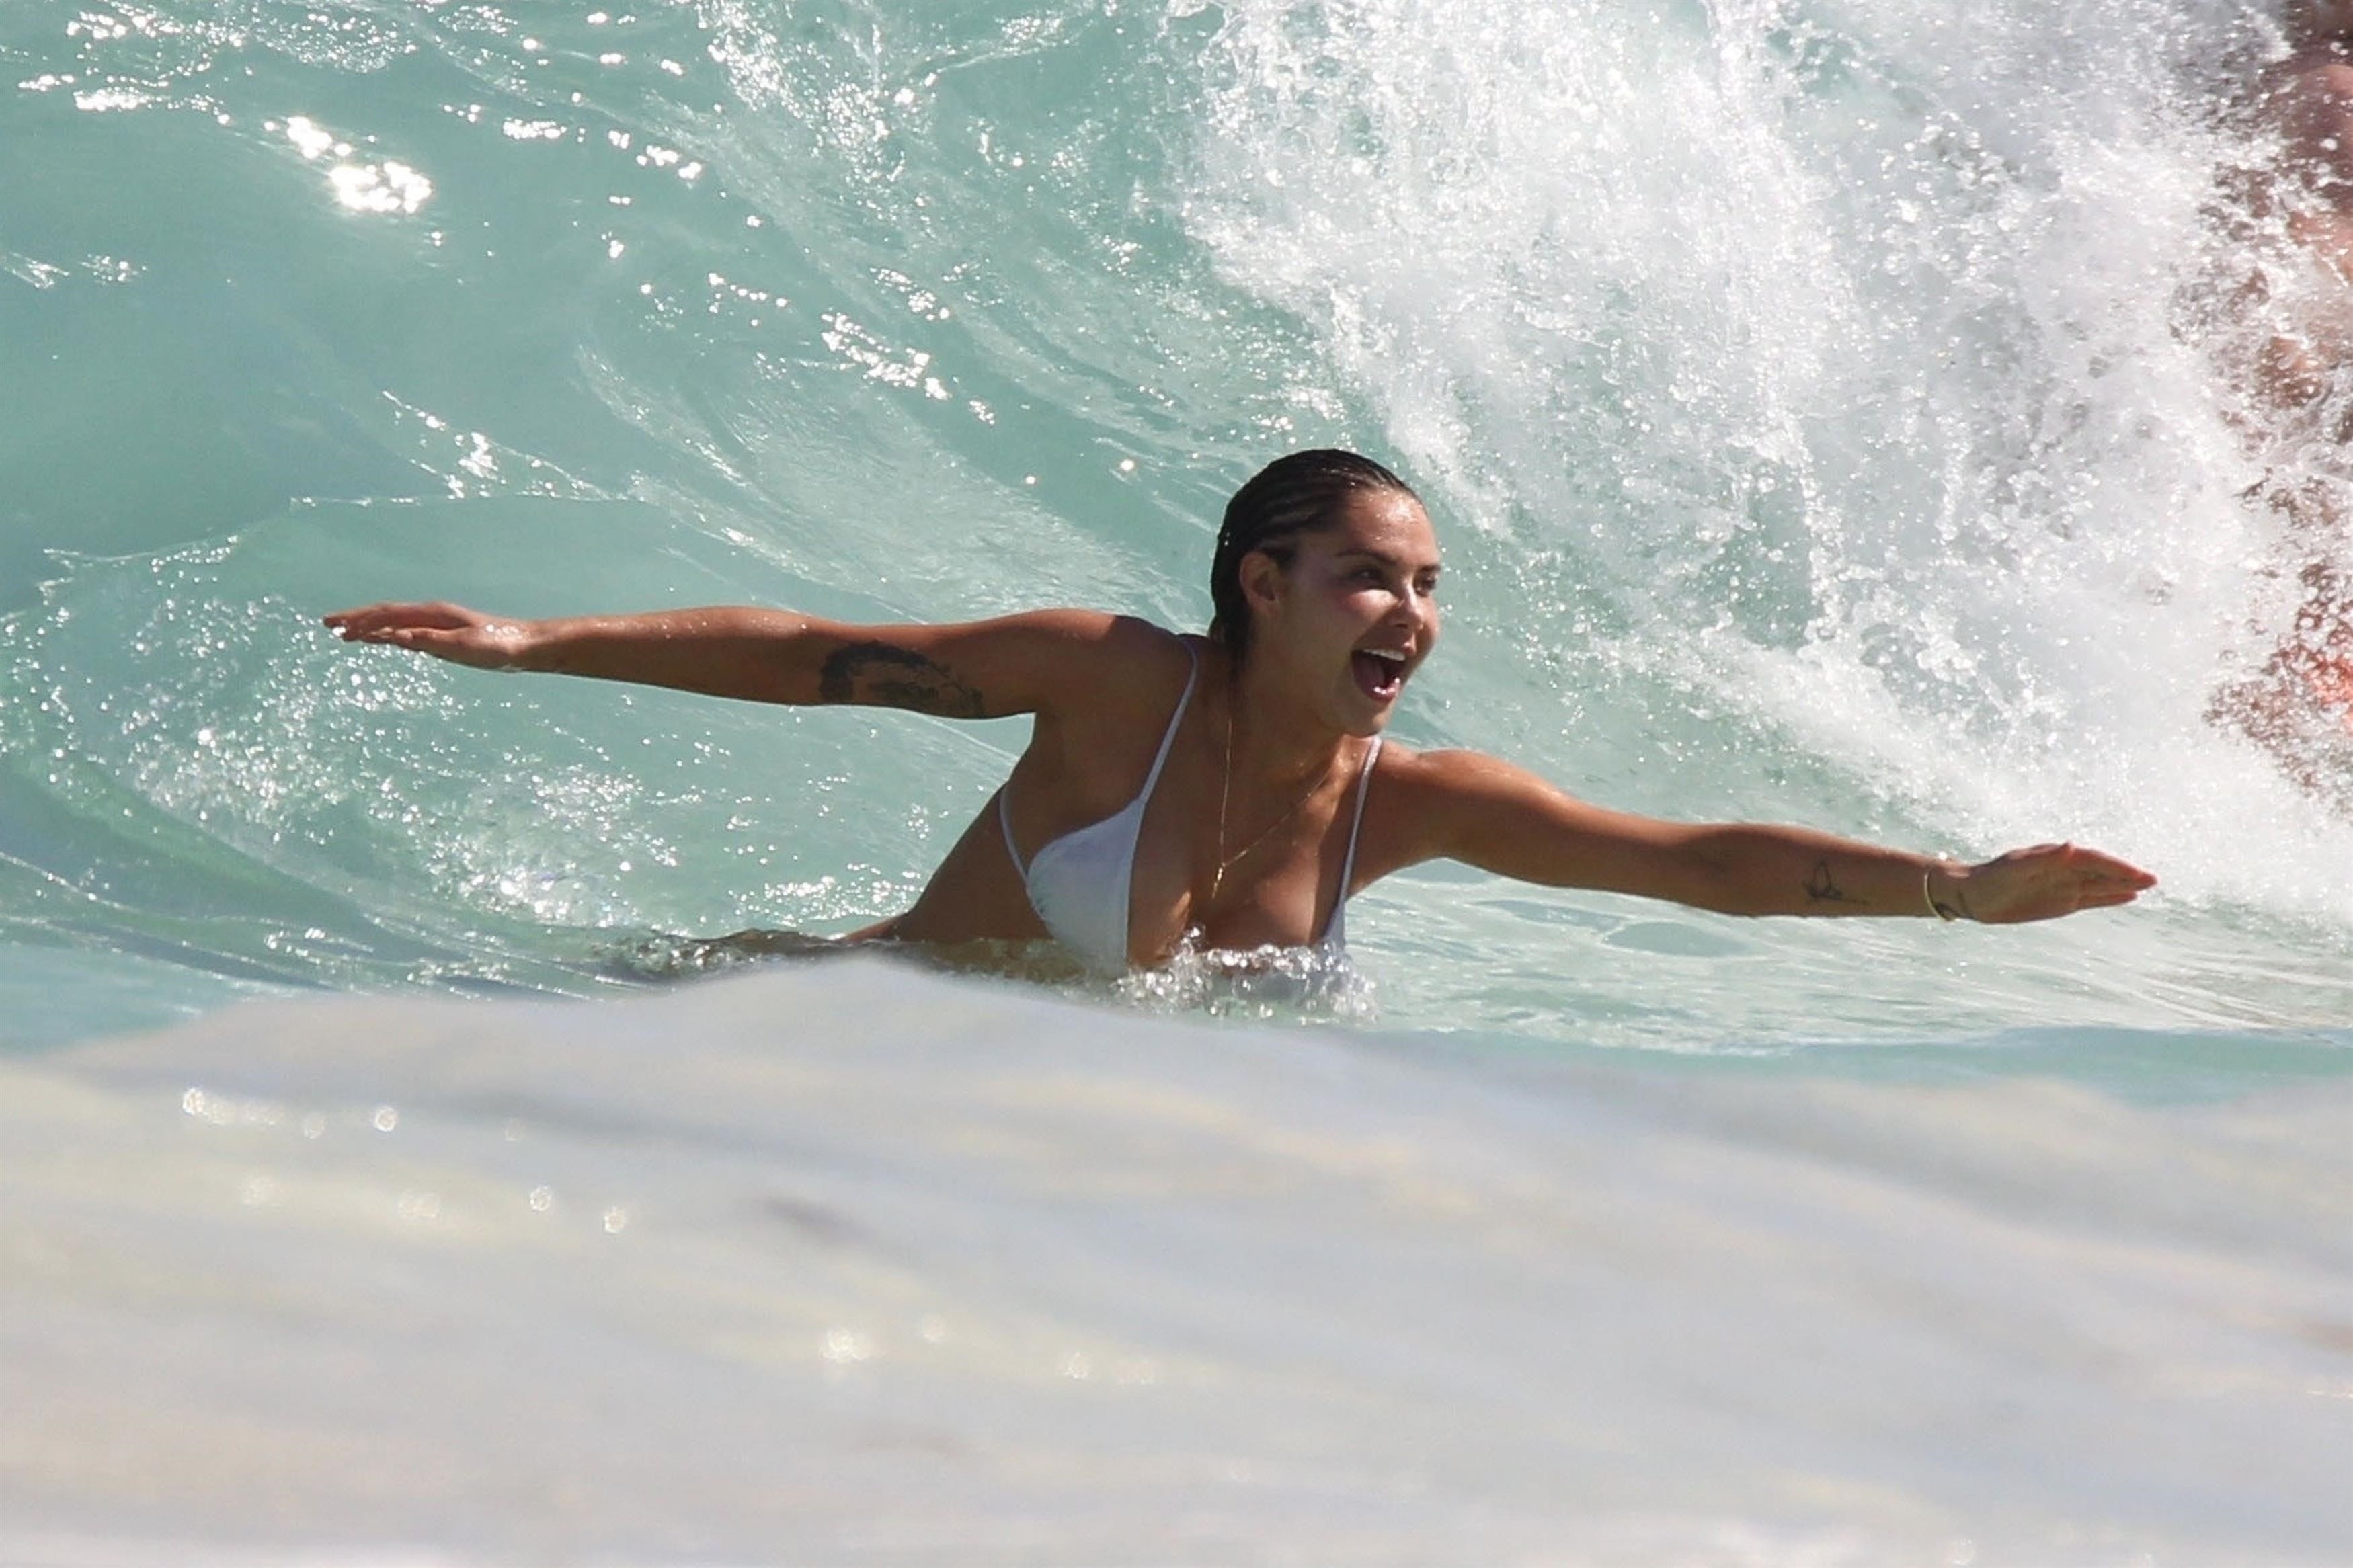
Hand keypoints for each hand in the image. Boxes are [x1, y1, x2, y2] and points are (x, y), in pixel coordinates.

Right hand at [322, 602, 535, 669]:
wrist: (526, 647)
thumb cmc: (499, 646)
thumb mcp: (463, 646)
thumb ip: (429, 641)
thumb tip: (395, 637)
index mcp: (433, 615)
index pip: (386, 614)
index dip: (358, 618)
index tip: (333, 624)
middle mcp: (432, 616)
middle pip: (386, 615)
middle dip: (357, 620)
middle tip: (329, 626)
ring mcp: (438, 626)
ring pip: (395, 624)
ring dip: (370, 628)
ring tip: (346, 635)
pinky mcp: (445, 638)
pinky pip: (408, 635)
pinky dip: (389, 636)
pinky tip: (383, 641)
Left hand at [1939, 843, 2156, 923]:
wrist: (1971, 896)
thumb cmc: (1990, 880)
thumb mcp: (2014, 869)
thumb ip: (2044, 859)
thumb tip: (2071, 846)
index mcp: (2055, 859)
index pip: (2093, 861)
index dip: (2116, 867)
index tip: (2137, 874)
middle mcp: (2063, 870)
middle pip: (2102, 872)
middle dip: (2127, 875)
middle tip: (2154, 879)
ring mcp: (2063, 886)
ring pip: (2100, 885)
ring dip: (2123, 885)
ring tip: (2148, 886)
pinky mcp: (2060, 902)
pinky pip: (2090, 898)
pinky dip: (2109, 898)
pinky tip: (2127, 897)